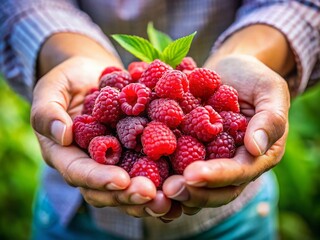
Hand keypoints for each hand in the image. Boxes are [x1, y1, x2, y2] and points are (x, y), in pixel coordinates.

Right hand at [31, 56, 171, 217]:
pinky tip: (183, 185)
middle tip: (154, 196)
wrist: (93, 75)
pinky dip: (164, 181)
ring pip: (130, 188)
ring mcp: (116, 161)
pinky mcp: (136, 154)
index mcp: (67, 154)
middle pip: (108, 189)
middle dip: (130, 195)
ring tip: (172, 199)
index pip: (80, 173)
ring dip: (151, 197)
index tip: (121, 180)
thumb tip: (62, 135)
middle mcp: (92, 165)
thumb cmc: (68, 81)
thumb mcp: (51, 90)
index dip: (99, 179)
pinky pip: (149, 171)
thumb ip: (48, 112)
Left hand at [163, 55, 289, 214]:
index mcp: (255, 156)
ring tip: (152, 188)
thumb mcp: (269, 90)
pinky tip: (141, 174)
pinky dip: (160, 174)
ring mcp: (209, 161)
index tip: (193, 174)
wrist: (229, 71)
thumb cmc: (253, 78)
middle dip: (191, 192)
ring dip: (174, 191)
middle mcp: (231, 165)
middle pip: (214, 190)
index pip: (238, 173)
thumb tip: (256, 148)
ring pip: (194, 186)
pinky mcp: (189, 152)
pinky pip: (176, 168)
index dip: (217, 176)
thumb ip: (271, 118)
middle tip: (168, 190)